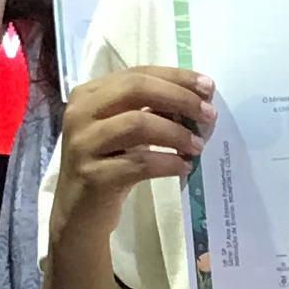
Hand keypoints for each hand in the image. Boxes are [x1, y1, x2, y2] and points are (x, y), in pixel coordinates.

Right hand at [50, 64, 217, 241]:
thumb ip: (150, 111)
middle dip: (179, 98)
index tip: (208, 87)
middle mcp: (80, 114)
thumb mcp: (123, 132)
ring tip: (198, 145)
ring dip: (176, 133)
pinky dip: (167, 163)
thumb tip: (198, 101)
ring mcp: (83, 144)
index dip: (176, 78)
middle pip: (136, 90)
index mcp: (89, 95)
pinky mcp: (93, 176)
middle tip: (209, 115)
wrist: (78, 215)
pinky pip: (139, 163)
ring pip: (137, 124)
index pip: (137, 74)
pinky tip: (184, 167)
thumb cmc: (107, 166)